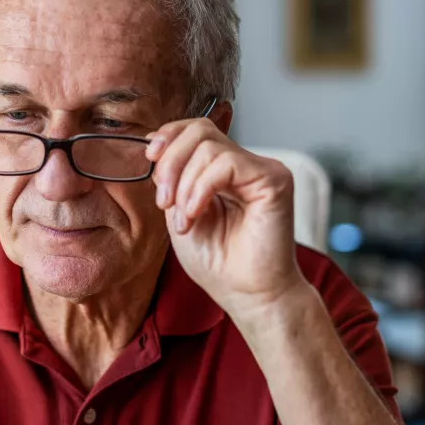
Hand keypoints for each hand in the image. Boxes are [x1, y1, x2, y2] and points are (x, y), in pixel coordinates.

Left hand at [145, 118, 309, 319]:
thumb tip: (155, 144)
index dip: (169, 136)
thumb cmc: (218, 263)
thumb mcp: (180, 212)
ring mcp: (262, 169)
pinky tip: (196, 215)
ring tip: (184, 220)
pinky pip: (226, 164)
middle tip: (163, 201)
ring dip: (184, 185)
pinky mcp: (275, 179)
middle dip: (171, 162)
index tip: (150, 160)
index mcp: (224, 169)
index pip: (196, 129)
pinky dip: (201, 189)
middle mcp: (246, 164)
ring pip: (209, 147)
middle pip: (200, 130)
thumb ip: (173, 178)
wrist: (248, 295)